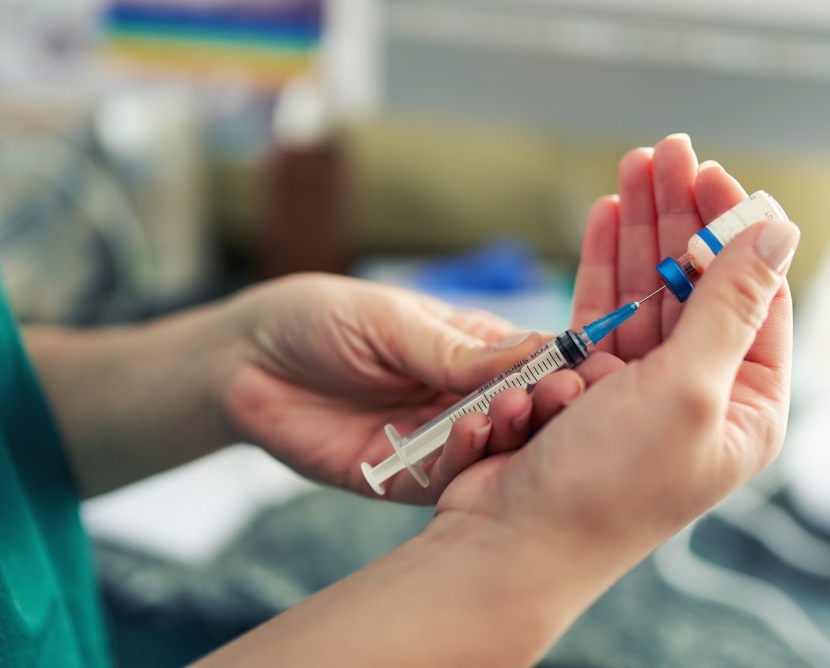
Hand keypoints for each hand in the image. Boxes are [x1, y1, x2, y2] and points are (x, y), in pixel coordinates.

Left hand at [220, 275, 589, 503]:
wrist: (244, 362)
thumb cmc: (320, 319)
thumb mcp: (390, 319)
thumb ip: (454, 348)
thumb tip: (535, 351)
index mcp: (473, 348)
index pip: (534, 360)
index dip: (561, 366)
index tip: (585, 368)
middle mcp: (465, 397)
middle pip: (524, 412)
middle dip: (544, 406)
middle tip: (557, 398)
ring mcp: (438, 438)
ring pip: (493, 451)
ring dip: (508, 435)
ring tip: (512, 414)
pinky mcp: (404, 476)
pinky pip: (446, 480)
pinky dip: (462, 463)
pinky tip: (468, 437)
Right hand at [439, 141, 797, 566]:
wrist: (515, 540)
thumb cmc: (608, 484)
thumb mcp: (687, 390)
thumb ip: (730, 307)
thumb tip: (780, 233)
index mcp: (744, 405)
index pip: (753, 297)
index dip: (735, 231)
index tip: (712, 175)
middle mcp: (696, 394)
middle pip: (697, 283)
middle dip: (683, 216)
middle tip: (667, 152)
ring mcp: (639, 387)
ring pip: (646, 289)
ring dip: (641, 228)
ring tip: (635, 166)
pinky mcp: (586, 383)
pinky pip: (600, 310)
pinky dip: (601, 263)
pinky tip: (605, 216)